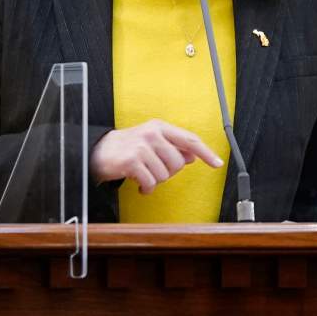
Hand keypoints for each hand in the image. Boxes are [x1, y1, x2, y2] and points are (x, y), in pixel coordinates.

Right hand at [91, 119, 222, 193]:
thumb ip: (172, 148)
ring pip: (164, 175)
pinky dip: (146, 188)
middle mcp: (152, 133)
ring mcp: (141, 146)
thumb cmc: (128, 148)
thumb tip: (192, 156)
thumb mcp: (151, 143)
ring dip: (155, 181)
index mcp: (160, 127)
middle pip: (178, 163)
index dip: (205, 152)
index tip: (217, 163)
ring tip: (143, 175)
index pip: (189, 139)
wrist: (99, 152)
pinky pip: (151, 183)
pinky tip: (139, 185)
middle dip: (168, 172)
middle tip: (154, 170)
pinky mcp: (132, 161)